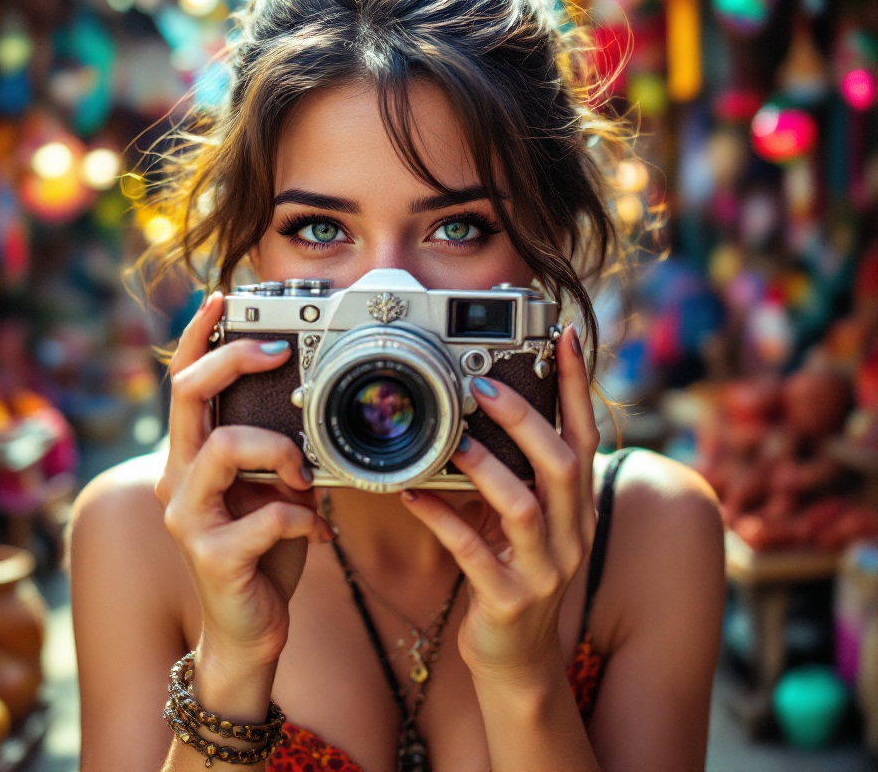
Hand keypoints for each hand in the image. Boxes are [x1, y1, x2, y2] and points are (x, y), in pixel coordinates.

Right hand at [155, 293, 333, 681]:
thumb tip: (308, 406)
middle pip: (187, 396)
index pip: (183, 382)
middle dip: (233, 360)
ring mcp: (189, 517)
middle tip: (276, 353)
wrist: (246, 629)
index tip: (219, 298)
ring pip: (224, 447)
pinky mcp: (213, 556)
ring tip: (303, 476)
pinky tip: (318, 531)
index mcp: (192, 456)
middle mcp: (178, 479)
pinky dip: (303, 517)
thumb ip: (275, 449)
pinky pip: (265, 515)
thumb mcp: (270, 487)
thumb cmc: (260, 548)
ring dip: (278, 450)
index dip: (196, 337)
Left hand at [401, 323, 598, 684]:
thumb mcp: (534, 520)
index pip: (586, 435)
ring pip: (523, 507)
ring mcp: (545, 571)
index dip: (576, 385)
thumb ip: (525, 472)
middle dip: (525, 419)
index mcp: (580, 508)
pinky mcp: (508, 601)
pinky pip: (471, 552)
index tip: (563, 336)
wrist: (519, 661)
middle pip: (563, 465)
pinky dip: (440, 517)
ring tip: (453, 439)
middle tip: (484, 386)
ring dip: (486, 468)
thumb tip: (497, 408)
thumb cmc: (519, 574)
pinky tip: (411, 493)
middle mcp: (572, 535)